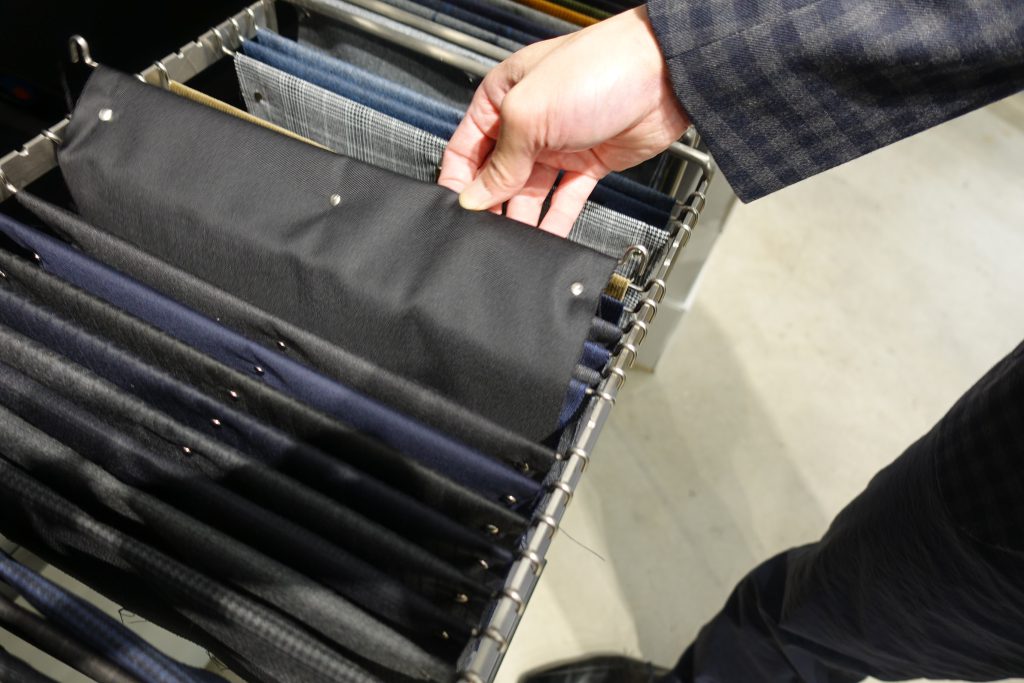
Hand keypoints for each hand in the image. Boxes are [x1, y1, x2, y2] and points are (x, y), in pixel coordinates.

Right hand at [438, 6, 689, 236]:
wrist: (665, 75)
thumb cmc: (599, 69)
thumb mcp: (529, 113)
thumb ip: (499, 161)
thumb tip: (474, 195)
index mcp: (503, 97)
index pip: (466, 147)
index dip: (458, 180)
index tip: (455, 212)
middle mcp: (528, 121)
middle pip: (496, 174)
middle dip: (490, 204)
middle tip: (483, 234)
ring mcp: (559, 143)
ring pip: (529, 191)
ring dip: (521, 218)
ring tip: (512, 242)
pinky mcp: (589, 162)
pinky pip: (565, 199)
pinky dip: (555, 221)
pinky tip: (544, 240)